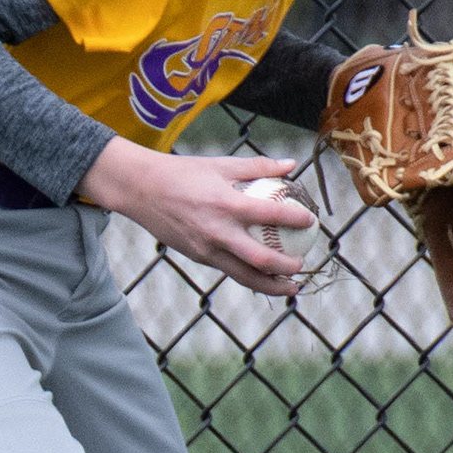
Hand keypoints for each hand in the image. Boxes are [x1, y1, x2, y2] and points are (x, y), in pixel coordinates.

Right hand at [79, 140, 316, 296]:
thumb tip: (291, 165)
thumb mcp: (221, 164)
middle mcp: (217, 231)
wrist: (140, 190)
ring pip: (244, 276)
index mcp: (226, 204)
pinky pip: (228, 270)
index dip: (295, 220)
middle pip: (259, 259)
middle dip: (285, 267)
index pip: (270, 215)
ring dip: (271, 285)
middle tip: (302, 265)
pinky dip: (249, 276)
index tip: (312, 222)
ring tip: (291, 288)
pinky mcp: (198, 257)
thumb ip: (258, 166)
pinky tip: (262, 277)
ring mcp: (206, 248)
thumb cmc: (183, 172)